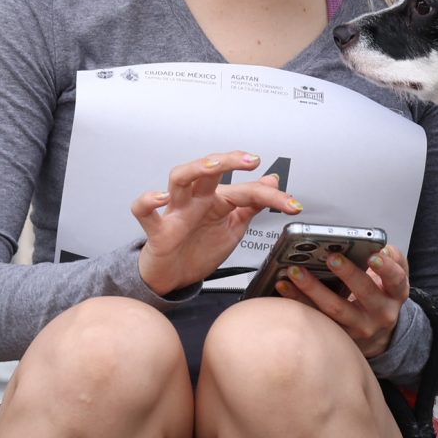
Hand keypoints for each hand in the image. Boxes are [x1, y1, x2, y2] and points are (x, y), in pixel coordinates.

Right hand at [130, 152, 299, 295]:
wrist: (174, 277)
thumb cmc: (198, 249)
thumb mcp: (233, 227)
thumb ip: (251, 204)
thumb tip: (272, 180)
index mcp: (217, 200)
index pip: (245, 189)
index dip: (271, 195)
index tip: (293, 204)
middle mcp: (196, 200)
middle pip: (208, 169)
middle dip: (229, 160)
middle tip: (251, 160)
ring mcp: (176, 212)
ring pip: (178, 178)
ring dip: (195, 168)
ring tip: (213, 166)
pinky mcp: (157, 231)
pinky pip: (144, 212)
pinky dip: (147, 201)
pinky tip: (160, 198)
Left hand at [278, 244, 410, 360]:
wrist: (378, 334)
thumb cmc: (382, 297)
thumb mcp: (394, 279)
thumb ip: (392, 259)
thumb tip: (381, 249)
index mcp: (395, 294)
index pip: (396, 280)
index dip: (386, 268)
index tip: (374, 256)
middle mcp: (380, 313)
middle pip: (364, 293)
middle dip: (347, 274)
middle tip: (331, 258)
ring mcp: (358, 327)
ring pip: (334, 309)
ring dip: (313, 289)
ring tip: (295, 271)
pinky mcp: (338, 335)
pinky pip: (315, 317)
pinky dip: (298, 301)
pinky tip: (283, 286)